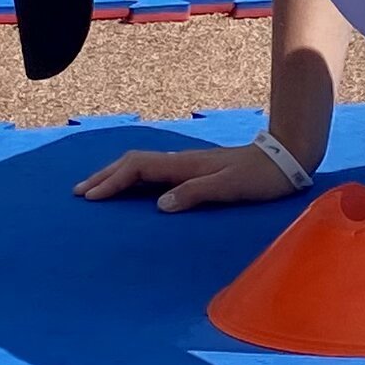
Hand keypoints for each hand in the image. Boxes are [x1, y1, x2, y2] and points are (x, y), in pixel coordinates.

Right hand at [76, 139, 301, 211]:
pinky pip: (154, 173)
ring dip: (116, 176)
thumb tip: (160, 205)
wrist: (286, 160)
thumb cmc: (261, 177)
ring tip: (96, 189)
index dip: (112, 181)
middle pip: (134, 163)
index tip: (90, 197)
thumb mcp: (230, 187)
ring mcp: (188, 165)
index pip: (138, 169)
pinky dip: (134, 178)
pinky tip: (132, 189)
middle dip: (105, 176)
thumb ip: (196, 193)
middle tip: (79, 192)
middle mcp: (183, 162)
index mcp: (186, 166)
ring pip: (142, 166)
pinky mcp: (196, 171)